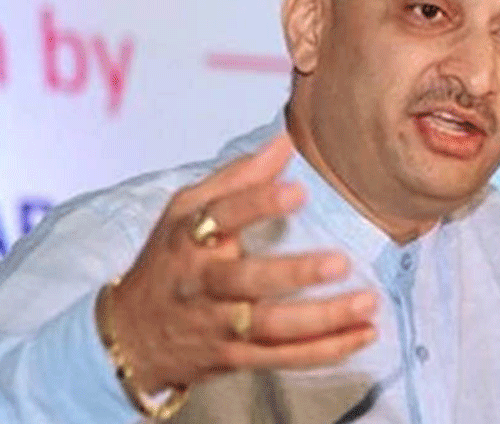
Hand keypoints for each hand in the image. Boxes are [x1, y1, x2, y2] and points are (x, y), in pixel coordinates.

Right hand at [102, 134, 377, 392]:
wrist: (131, 334)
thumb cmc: (168, 260)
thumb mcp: (185, 210)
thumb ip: (237, 177)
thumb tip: (284, 142)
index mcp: (190, 238)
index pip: (222, 216)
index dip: (258, 202)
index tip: (298, 190)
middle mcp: (203, 283)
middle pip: (248, 281)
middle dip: (295, 274)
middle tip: (341, 262)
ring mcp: (219, 324)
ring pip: (272, 327)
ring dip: (324, 318)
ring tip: (368, 302)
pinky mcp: (235, 357)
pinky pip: (284, 357)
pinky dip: (325, 350)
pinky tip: (363, 334)